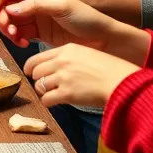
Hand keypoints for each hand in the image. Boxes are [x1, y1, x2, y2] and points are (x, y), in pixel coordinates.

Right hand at [0, 0, 117, 50]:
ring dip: (7, 30)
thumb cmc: (84, 16)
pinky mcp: (33, 29)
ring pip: (6, 20)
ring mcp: (30, 14)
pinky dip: (15, 39)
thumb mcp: (60, 7)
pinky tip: (23, 44)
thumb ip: (34, 6)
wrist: (99, 37)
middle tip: (7, 31)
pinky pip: (15, 32)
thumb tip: (9, 9)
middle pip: (1, 5)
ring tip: (17, 39)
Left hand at [24, 43, 140, 109]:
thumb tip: (58, 66)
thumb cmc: (110, 69)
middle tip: (44, 86)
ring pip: (39, 85)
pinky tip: (54, 102)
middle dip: (38, 80)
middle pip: (36, 71)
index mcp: (67, 49)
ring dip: (43, 91)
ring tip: (51, 94)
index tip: (30, 72)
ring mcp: (63, 77)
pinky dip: (48, 102)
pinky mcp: (67, 93)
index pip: (37, 57)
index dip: (31, 67)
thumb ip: (71, 58)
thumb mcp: (88, 54)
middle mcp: (62, 61)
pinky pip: (46, 99)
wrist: (122, 81)